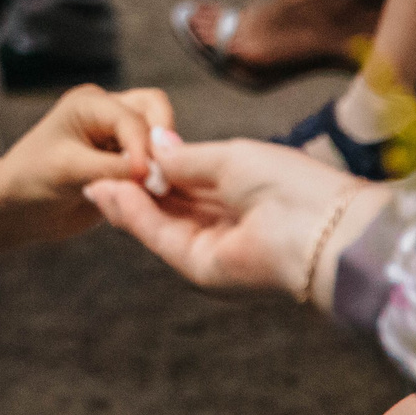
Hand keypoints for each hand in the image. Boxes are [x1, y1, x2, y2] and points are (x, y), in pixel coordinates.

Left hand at [0, 85, 175, 239]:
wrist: (18, 210)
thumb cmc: (29, 180)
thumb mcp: (66, 171)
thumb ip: (110, 169)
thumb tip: (152, 174)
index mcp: (90, 104)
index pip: (131, 116)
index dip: (143, 147)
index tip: (147, 178)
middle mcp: (108, 114)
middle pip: (155, 112)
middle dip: (161, 144)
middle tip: (162, 179)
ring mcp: (119, 138)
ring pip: (159, 140)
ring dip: (161, 164)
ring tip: (155, 192)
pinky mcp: (126, 164)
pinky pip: (154, 167)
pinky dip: (155, 181)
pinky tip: (147, 201)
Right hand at [86, 138, 388, 299]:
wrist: (319, 227)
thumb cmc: (287, 182)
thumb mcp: (228, 157)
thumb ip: (185, 158)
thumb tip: (153, 146)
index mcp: (240, 191)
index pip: (187, 181)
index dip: (154, 168)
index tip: (123, 153)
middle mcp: (225, 222)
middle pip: (169, 206)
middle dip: (134, 188)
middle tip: (97, 170)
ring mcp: (213, 247)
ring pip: (160, 224)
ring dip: (127, 202)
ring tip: (96, 180)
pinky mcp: (204, 268)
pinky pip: (162, 238)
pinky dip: (136, 217)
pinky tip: (114, 194)